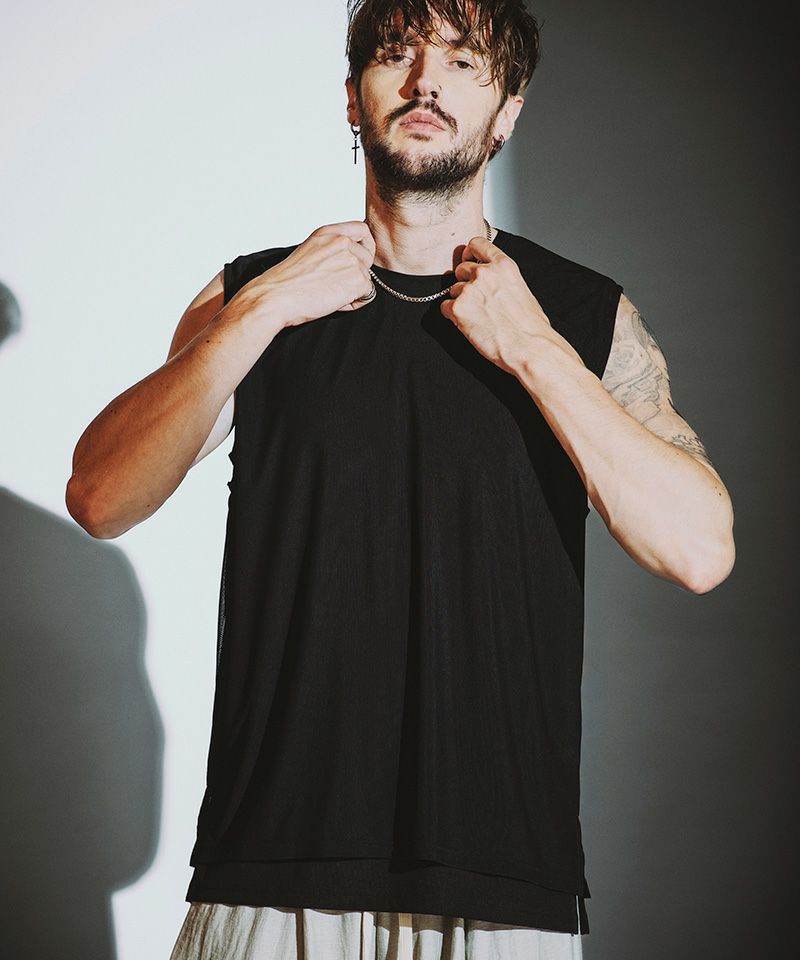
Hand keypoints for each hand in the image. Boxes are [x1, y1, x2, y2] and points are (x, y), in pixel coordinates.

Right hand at [237, 220, 376, 328]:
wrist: (276, 296)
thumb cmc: (286, 282)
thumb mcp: (309, 252)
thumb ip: (331, 250)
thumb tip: (350, 261)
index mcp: (328, 233)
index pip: (362, 230)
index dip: (365, 246)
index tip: (360, 258)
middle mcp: (342, 242)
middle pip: (367, 259)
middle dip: (355, 275)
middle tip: (331, 285)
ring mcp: (351, 260)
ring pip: (366, 279)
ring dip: (351, 291)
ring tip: (327, 294)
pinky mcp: (357, 280)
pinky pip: (367, 295)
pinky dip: (353, 303)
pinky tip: (333, 302)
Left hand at [440, 235, 554, 374]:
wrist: (528, 347)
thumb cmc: (531, 327)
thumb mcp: (522, 290)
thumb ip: (503, 279)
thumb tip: (493, 283)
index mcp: (503, 265)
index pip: (476, 244)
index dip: (469, 253)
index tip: (468, 259)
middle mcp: (484, 273)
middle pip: (461, 268)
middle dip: (465, 282)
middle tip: (476, 301)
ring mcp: (469, 289)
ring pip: (453, 289)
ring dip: (460, 301)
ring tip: (477, 317)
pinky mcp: (457, 308)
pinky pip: (444, 307)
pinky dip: (452, 316)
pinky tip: (468, 324)